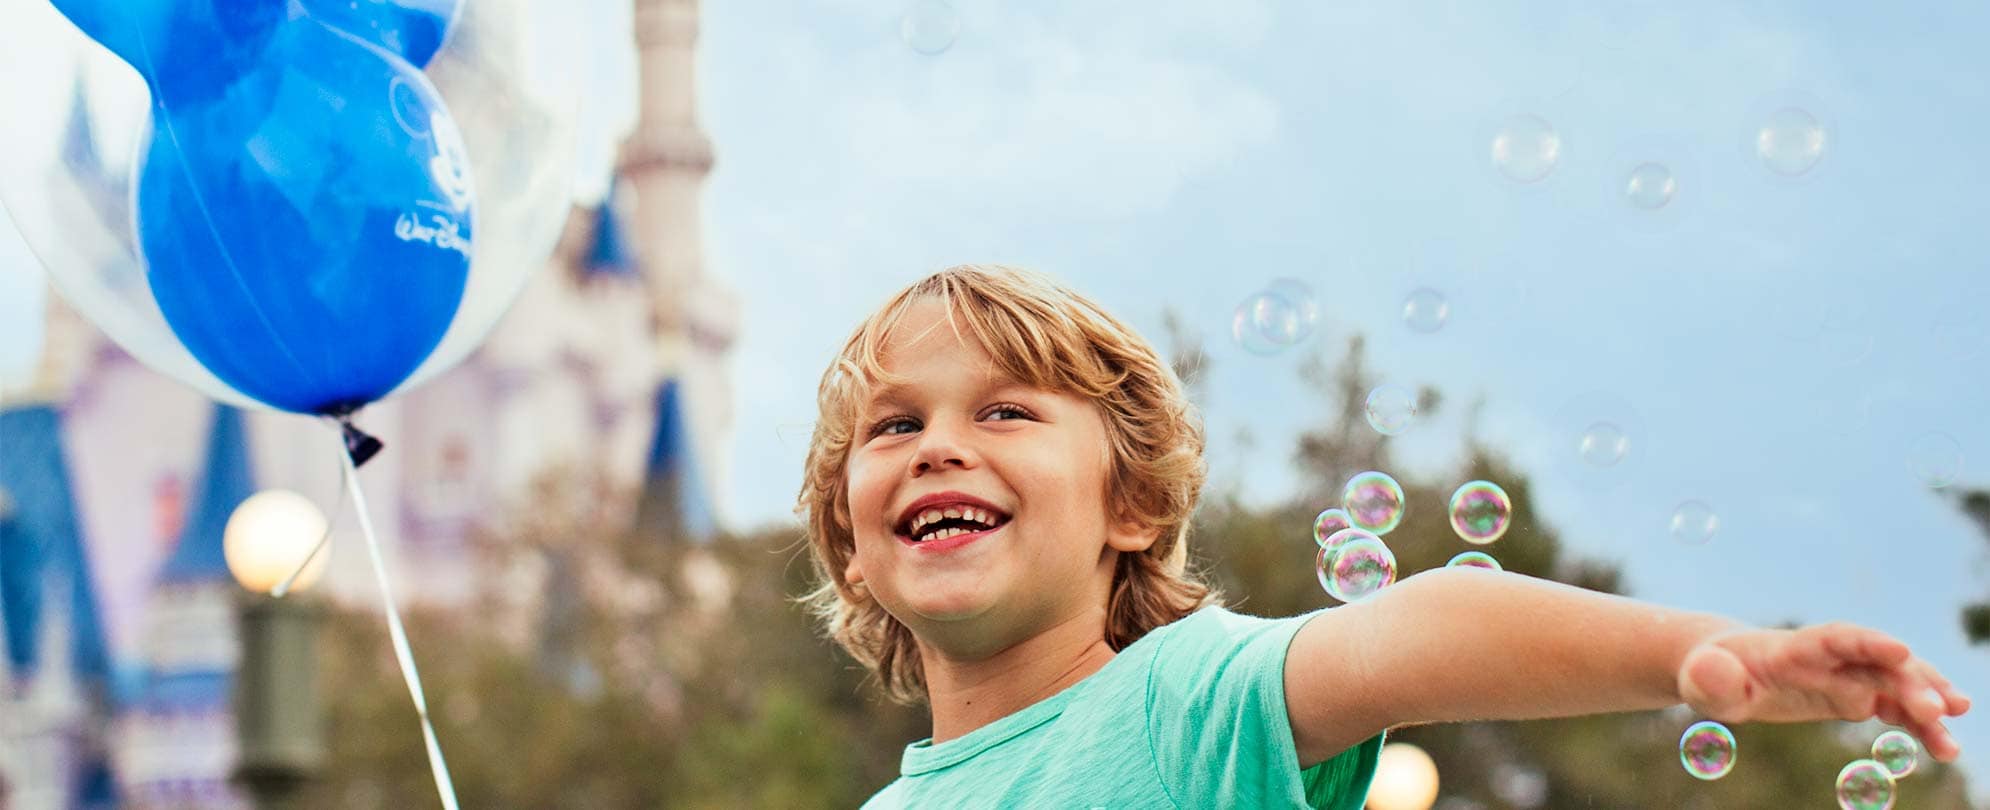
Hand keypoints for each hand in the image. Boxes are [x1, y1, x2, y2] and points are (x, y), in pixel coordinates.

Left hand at [1677, 623, 1971, 760]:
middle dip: (1910, 683)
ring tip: (1951, 745)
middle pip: (1876, 664)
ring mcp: (1845, 675)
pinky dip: (1918, 725)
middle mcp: (1827, 657)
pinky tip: (1943, 747)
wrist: (1721, 666)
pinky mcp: (1853, 694)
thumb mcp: (1701, 678)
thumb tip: (1713, 672)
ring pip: (1895, 686)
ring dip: (1926, 707)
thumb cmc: (1709, 672)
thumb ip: (1710, 677)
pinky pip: (1893, 708)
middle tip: (1940, 711)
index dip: (1867, 642)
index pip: (1835, 638)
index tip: (1901, 651)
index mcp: (1793, 649)